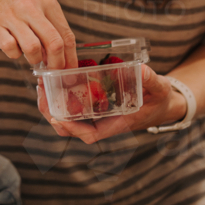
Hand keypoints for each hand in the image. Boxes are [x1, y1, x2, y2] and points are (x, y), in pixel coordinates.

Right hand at [0, 0, 77, 68]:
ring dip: (34, 59)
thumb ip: (51, 26)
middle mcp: (30, 6)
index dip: (70, 57)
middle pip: (54, 43)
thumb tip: (63, 56)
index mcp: (46, 1)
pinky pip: (10, 49)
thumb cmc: (15, 2)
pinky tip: (13, 47)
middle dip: (56, 63)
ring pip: (33, 49)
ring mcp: (11, 16)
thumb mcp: (37, 4)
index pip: (66, 34)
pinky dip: (14, 54)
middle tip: (53, 71)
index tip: (69, 70)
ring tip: (31, 56)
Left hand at [37, 65, 183, 143]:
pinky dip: (62, 98)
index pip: (90, 135)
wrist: (162, 104)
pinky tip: (53, 81)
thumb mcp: (159, 88)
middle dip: (54, 115)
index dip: (73, 129)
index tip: (58, 118)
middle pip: (72, 128)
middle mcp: (104, 122)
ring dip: (54, 106)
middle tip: (42, 95)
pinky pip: (75, 107)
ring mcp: (98, 115)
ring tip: (42, 87)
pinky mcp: (96, 105)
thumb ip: (151, 80)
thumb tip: (142, 69)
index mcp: (117, 123)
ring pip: (70, 118)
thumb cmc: (160, 100)